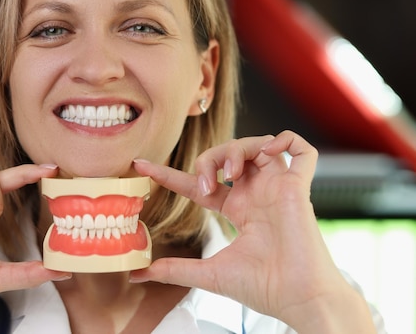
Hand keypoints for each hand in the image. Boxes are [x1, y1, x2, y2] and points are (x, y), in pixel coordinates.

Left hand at [131, 131, 374, 331]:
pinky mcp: (299, 187)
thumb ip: (174, 269)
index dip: (170, 173)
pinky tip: (267, 150)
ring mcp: (278, 188)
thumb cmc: (262, 288)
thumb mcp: (208, 273)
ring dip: (236, 148)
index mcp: (238, 210)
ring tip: (228, 173)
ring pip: (257, 144)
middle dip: (208, 159)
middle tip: (204, 184)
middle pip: (227, 155)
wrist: (296, 300)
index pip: (200, 182)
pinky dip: (285, 140)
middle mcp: (257, 194)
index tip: (141, 165)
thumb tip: (137, 275)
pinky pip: (303, 150)